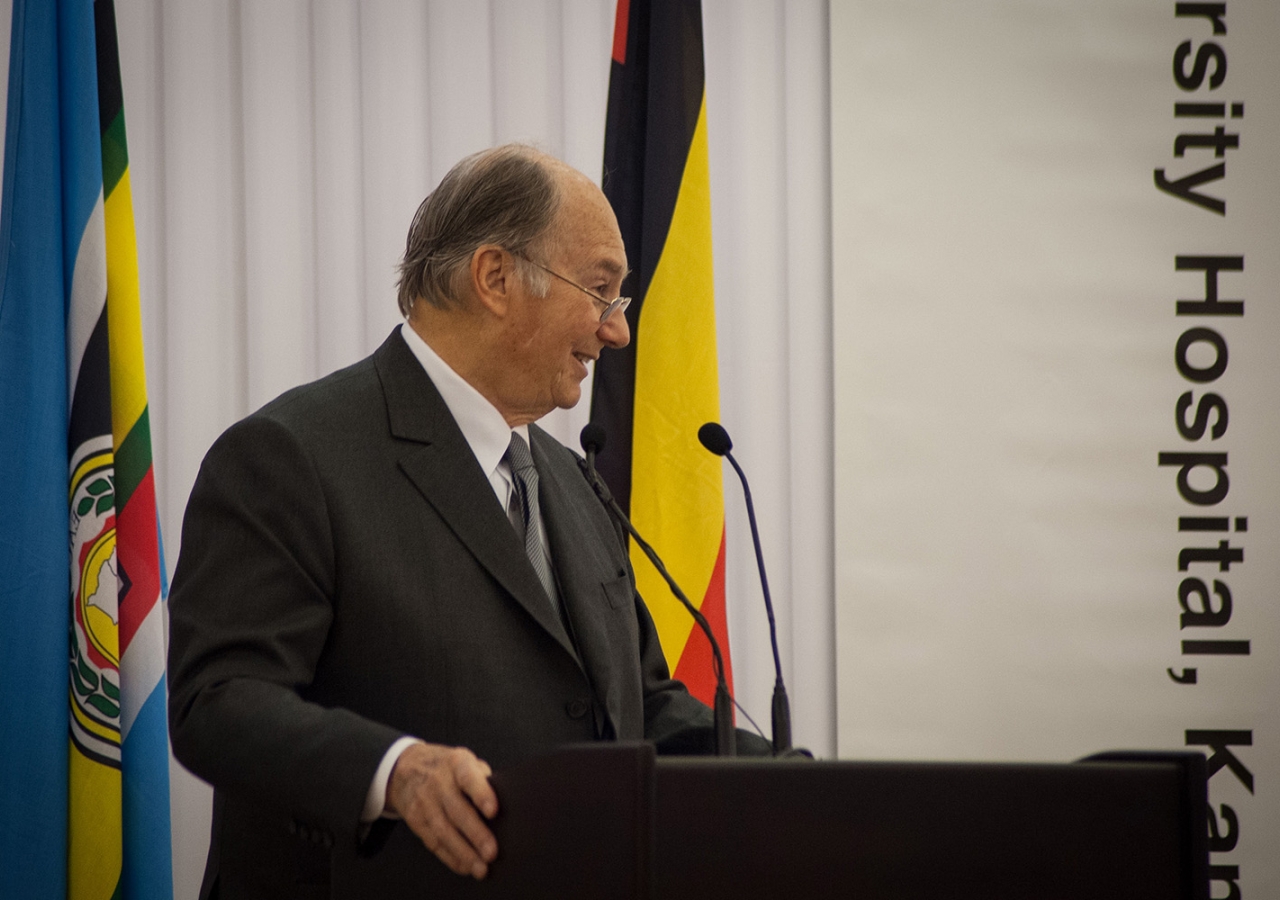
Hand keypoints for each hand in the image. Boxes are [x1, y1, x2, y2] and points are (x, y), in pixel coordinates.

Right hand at [385, 742, 498, 878]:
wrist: (406, 768)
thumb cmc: (446, 767)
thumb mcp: (465, 761)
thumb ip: (482, 778)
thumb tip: (504, 803)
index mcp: (456, 763)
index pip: (469, 778)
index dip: (481, 794)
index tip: (493, 811)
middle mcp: (438, 783)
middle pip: (457, 811)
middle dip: (475, 834)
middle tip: (491, 852)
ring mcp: (424, 802)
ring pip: (444, 831)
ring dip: (463, 853)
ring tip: (480, 867)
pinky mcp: (415, 820)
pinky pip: (433, 842)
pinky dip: (450, 857)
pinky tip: (464, 866)